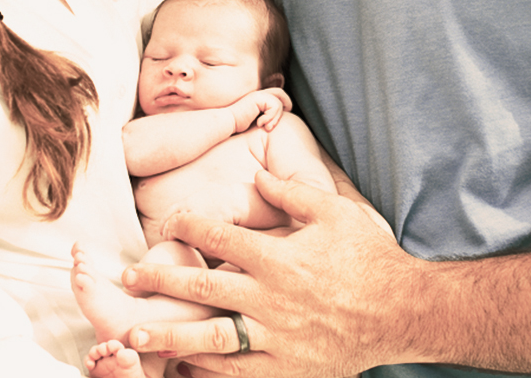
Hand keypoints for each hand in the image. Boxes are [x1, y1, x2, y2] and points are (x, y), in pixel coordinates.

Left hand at [121, 167, 418, 377]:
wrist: (403, 313)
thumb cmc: (369, 259)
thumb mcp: (335, 213)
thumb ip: (291, 193)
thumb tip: (257, 172)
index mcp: (278, 258)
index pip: (217, 237)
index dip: (186, 226)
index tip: (166, 221)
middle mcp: (271, 299)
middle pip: (201, 288)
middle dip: (159, 281)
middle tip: (127, 278)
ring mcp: (276, 338)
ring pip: (210, 337)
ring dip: (169, 334)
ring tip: (133, 332)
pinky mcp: (286, 368)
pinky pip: (237, 372)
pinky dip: (206, 369)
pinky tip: (181, 364)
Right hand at [229, 88, 290, 133]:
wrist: (226, 123)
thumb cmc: (238, 126)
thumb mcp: (256, 121)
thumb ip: (265, 118)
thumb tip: (278, 123)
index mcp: (258, 99)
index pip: (276, 94)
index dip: (283, 103)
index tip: (282, 116)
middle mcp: (259, 94)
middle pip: (280, 93)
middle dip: (286, 104)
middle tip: (285, 115)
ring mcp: (258, 95)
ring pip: (279, 102)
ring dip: (276, 117)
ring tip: (267, 127)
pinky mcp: (257, 98)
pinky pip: (274, 105)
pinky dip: (270, 117)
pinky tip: (260, 124)